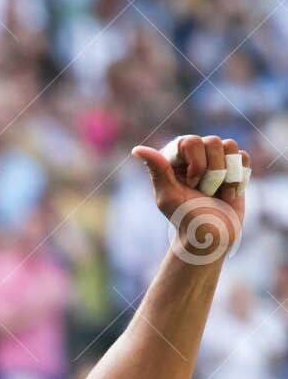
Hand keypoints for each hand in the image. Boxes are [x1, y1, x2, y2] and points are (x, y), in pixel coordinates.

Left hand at [131, 134, 249, 261]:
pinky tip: (228, 193)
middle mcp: (195, 153)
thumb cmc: (187, 219)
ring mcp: (215, 158)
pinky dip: (238, 179)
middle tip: (204, 192)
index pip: (190, 142)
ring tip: (216, 193)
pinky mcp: (234, 166)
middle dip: (211, 172)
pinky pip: (243, 157)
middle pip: (213, 141)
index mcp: (175, 157)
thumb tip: (136, 149)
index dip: (196, 164)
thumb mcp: (168, 197)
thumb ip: (158, 170)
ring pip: (230, 146)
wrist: (211, 237)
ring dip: (226, 176)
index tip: (191, 186)